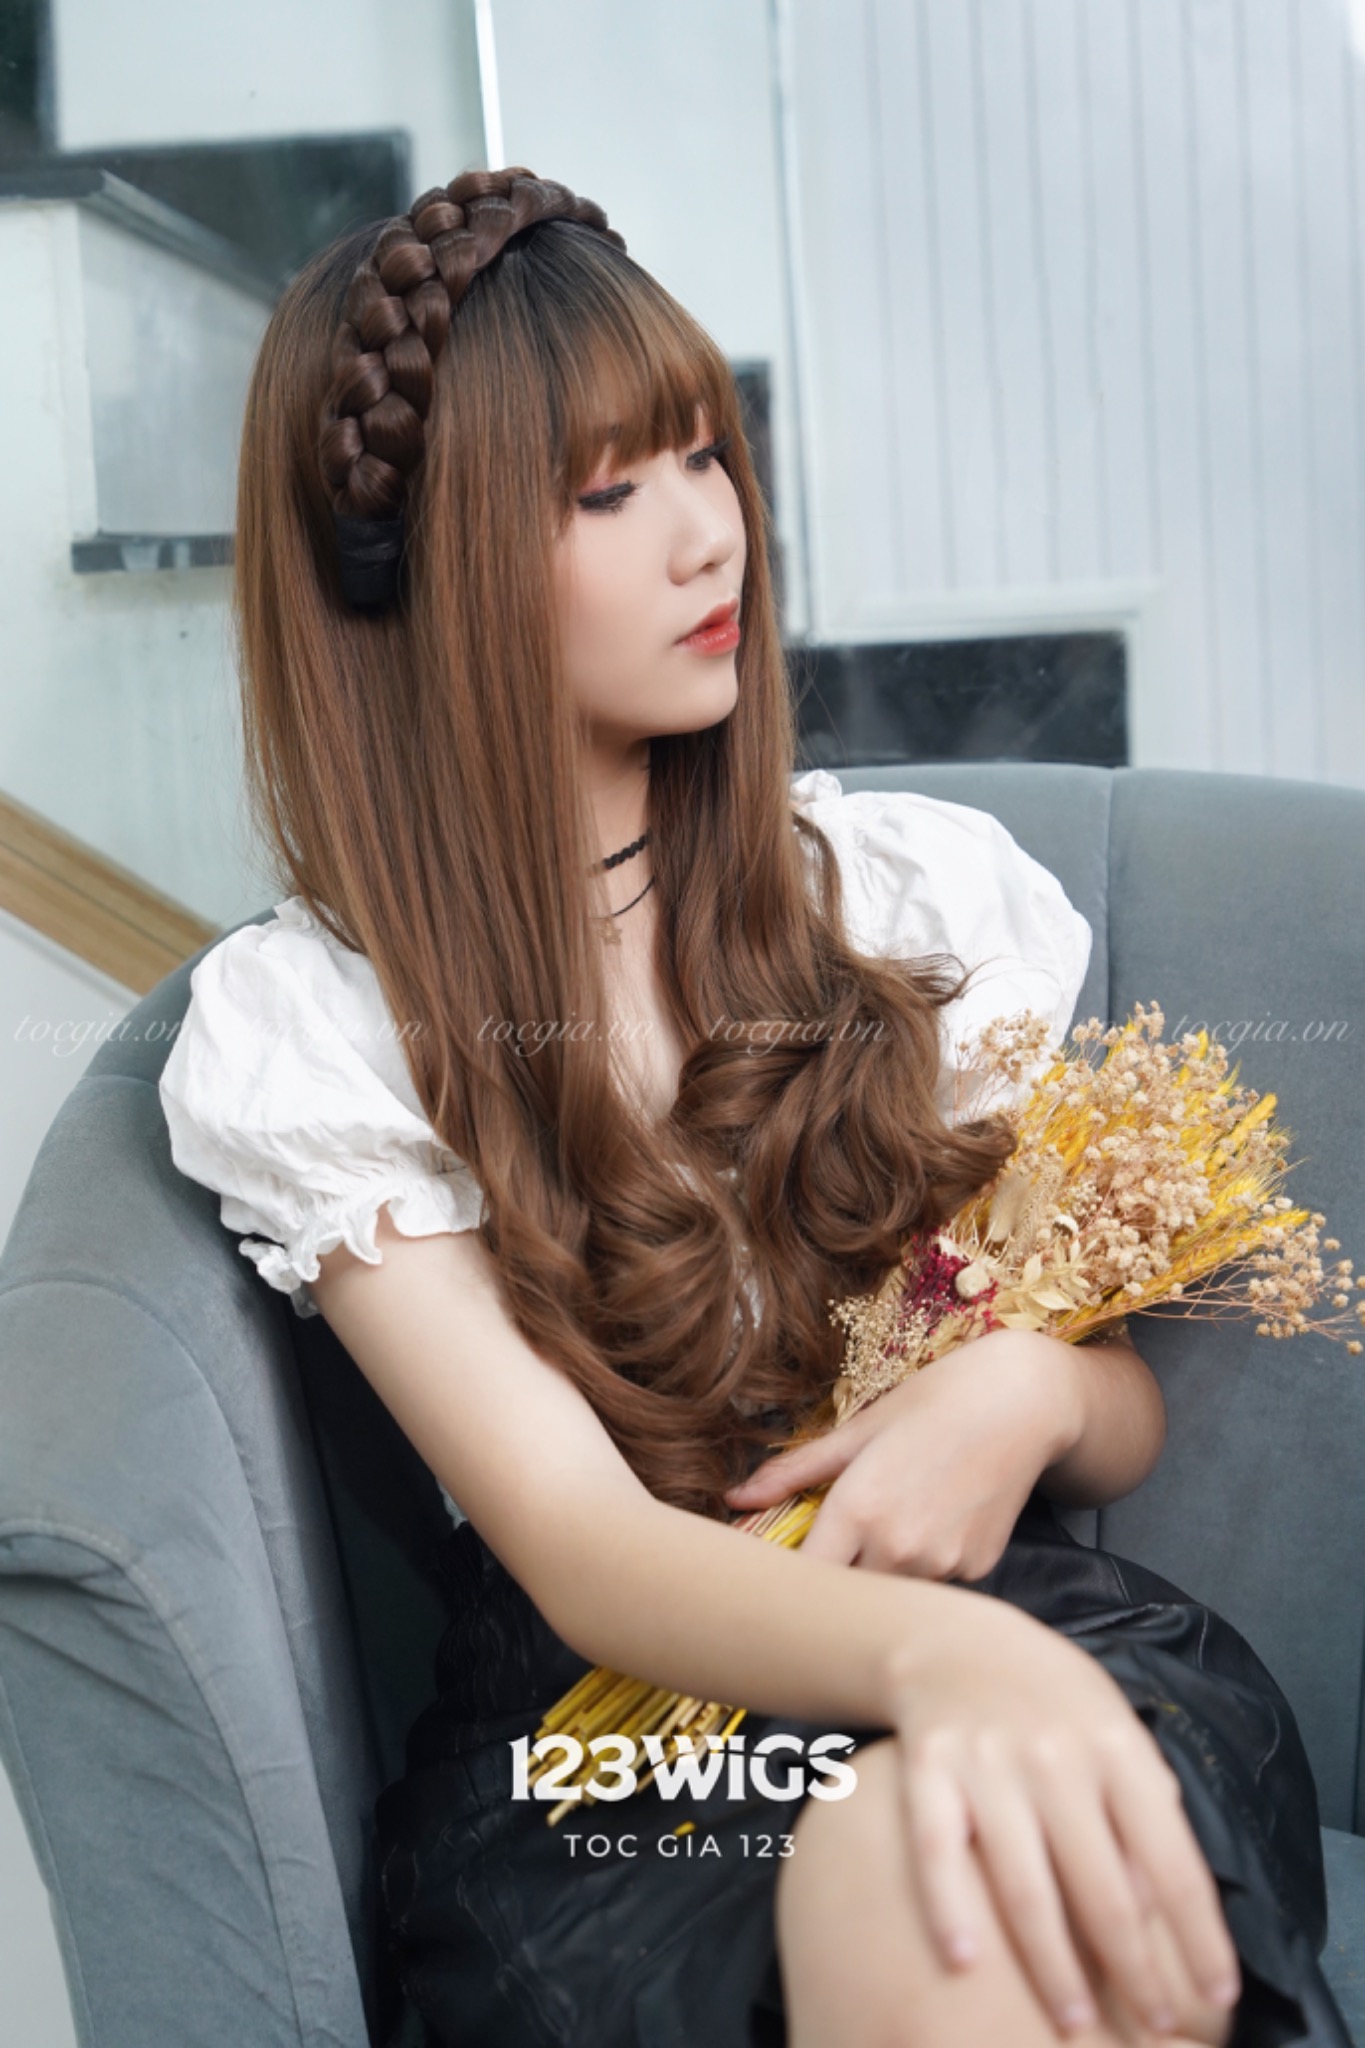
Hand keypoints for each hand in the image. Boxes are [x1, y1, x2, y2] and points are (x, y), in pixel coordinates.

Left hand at [723, 1329, 1080, 1580]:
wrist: (1022, 1402)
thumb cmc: (935, 1403)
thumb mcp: (859, 1429)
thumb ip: (794, 1471)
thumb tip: (734, 1499)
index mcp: (858, 1510)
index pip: (804, 1580)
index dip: (790, 1580)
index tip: (780, 1574)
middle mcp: (898, 1549)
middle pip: (846, 1595)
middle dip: (835, 1579)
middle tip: (836, 1546)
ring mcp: (942, 1565)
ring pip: (891, 1594)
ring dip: (880, 1575)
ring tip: (896, 1522)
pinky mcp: (978, 1570)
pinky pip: (935, 1585)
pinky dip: (925, 1568)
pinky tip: (937, 1522)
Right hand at [885, 1596, 1241, 2036]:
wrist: (955, 1642)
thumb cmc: (1051, 1697)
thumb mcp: (1114, 1726)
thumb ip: (1143, 1801)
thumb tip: (1162, 1902)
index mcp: (1116, 1748)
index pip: (1172, 1859)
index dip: (1199, 1936)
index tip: (1217, 1996)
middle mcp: (1056, 1757)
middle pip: (1102, 1887)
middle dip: (1133, 1970)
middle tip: (1151, 2027)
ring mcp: (988, 1763)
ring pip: (1025, 1883)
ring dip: (1053, 1963)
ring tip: (1074, 2020)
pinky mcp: (929, 1769)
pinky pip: (937, 1851)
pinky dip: (950, 1909)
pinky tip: (965, 1962)